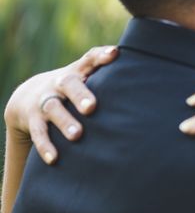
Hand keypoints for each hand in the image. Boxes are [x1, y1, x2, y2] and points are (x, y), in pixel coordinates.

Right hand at [4, 46, 118, 164]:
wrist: (27, 97)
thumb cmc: (73, 88)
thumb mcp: (86, 76)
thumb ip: (110, 74)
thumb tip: (151, 71)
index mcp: (77, 71)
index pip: (89, 58)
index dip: (101, 55)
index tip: (114, 53)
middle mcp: (59, 83)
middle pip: (68, 84)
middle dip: (80, 94)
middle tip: (92, 107)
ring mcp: (45, 101)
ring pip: (53, 109)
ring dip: (64, 122)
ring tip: (77, 135)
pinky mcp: (33, 120)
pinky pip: (38, 133)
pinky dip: (46, 145)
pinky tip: (54, 158)